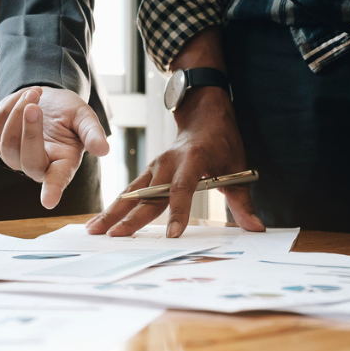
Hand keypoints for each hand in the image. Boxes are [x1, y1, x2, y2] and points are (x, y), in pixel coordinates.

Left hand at [0, 86, 109, 208]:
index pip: (57, 180)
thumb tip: (104, 150)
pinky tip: (22, 99)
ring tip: (35, 93)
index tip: (49, 201)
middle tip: (35, 104)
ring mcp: (15, 158)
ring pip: (7, 144)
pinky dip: (5, 110)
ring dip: (17, 114)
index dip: (53, 190)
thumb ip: (93, 133)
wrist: (47, 99)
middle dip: (30, 131)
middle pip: (28, 161)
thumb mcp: (85, 117)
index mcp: (63, 163)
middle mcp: (38, 166)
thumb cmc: (68, 113)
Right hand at [86, 86, 263, 238]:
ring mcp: (155, 165)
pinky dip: (115, 205)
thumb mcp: (237, 167)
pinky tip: (102, 221)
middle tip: (113, 237)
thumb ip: (242, 201)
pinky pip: (131, 190)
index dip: (178, 212)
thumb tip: (256, 228)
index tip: (173, 235)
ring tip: (93, 230)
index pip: (183, 187)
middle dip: (130, 217)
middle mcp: (168, 161)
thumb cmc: (221, 140)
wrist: (203, 114)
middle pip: (148, 194)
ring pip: (132, 192)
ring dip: (112, 211)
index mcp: (193, 158)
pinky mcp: (149, 170)